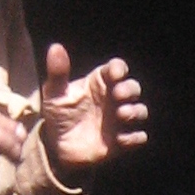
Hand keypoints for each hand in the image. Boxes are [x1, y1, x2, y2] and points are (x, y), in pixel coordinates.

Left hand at [39, 45, 147, 174]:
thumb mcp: (54, 93)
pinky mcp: (121, 141)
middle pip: (133, 87)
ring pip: (140, 111)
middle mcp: (113, 99)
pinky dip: (133, 138)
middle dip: (130, 90)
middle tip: (118, 96)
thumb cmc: (58, 115)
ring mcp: (119, 120)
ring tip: (121, 115)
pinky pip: (138, 137)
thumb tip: (55, 47)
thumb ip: (57, 72)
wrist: (57, 148)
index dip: (119, 69)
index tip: (115, 74)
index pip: (117, 68)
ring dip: (135, 112)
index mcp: (100, 83)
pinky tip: (120, 139)